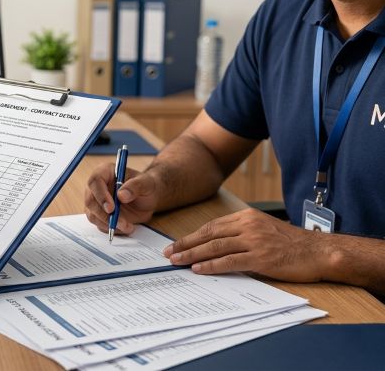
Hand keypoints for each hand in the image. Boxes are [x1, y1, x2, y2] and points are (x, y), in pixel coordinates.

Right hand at [85, 163, 158, 235]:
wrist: (148, 198)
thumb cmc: (146, 186)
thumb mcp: (146, 183)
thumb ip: (135, 186)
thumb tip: (121, 195)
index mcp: (105, 172)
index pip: (95, 181)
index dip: (100, 195)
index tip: (111, 208)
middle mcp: (97, 186)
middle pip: (90, 201)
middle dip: (104, 215)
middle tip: (121, 222)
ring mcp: (96, 201)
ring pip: (93, 215)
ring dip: (109, 224)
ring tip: (128, 226)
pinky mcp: (99, 214)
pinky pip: (100, 224)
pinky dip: (111, 229)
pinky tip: (125, 227)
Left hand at [164, 208, 327, 281]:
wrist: (319, 251)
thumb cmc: (292, 244)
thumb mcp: (263, 230)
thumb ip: (242, 233)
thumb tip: (215, 245)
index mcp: (246, 217)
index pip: (212, 226)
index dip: (192, 236)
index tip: (176, 243)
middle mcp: (248, 225)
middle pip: (208, 234)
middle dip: (185, 244)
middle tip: (168, 253)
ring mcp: (254, 241)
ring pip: (215, 247)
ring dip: (192, 255)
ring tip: (176, 262)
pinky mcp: (261, 257)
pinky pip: (229, 261)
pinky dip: (211, 266)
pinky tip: (198, 269)